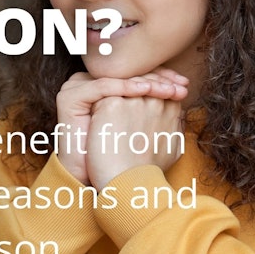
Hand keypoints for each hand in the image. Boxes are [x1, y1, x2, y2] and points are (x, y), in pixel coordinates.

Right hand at [54, 70, 186, 183]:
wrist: (101, 180)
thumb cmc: (125, 157)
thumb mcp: (145, 128)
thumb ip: (158, 110)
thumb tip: (184, 96)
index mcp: (104, 88)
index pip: (135, 74)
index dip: (161, 78)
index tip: (184, 86)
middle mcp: (88, 83)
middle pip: (127, 73)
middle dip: (158, 78)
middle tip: (181, 85)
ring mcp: (76, 88)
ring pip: (116, 78)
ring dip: (146, 81)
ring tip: (168, 89)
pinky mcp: (70, 98)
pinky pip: (102, 87)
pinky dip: (125, 86)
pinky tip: (146, 90)